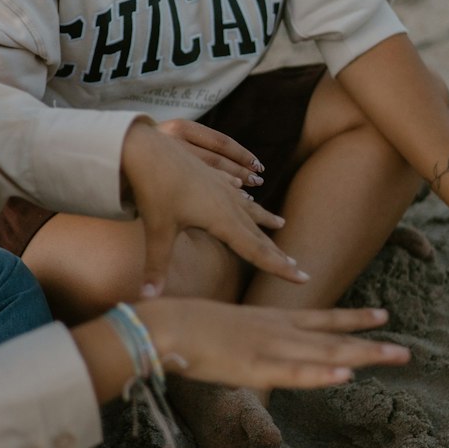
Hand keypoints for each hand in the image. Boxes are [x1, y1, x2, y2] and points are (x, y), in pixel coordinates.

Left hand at [121, 119, 305, 298]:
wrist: (146, 148)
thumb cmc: (153, 190)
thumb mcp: (156, 231)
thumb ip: (156, 266)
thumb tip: (147, 299)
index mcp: (221, 219)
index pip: (256, 251)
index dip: (279, 267)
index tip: (302, 277)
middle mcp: (227, 203)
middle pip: (257, 233)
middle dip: (276, 251)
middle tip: (297, 266)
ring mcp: (220, 187)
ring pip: (248, 209)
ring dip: (264, 220)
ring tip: (280, 223)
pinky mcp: (210, 175)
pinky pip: (234, 192)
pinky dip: (245, 201)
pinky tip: (246, 198)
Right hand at [136, 299, 410, 390]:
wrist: (164, 324)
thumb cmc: (185, 328)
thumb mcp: (225, 331)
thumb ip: (245, 340)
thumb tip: (251, 349)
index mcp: (270, 320)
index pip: (321, 318)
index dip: (353, 318)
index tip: (383, 315)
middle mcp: (278, 331)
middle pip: (333, 339)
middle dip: (371, 344)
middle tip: (407, 352)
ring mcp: (269, 348)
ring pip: (325, 355)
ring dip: (363, 356)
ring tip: (396, 356)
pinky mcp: (255, 367)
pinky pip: (294, 374)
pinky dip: (321, 375)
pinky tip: (346, 377)